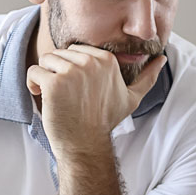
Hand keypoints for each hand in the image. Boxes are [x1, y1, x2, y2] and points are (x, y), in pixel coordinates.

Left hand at [26, 46, 165, 154]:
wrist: (86, 144)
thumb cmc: (105, 120)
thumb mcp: (132, 98)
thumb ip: (147, 77)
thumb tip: (162, 59)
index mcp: (106, 60)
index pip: (75, 50)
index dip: (71, 69)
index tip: (77, 90)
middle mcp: (90, 62)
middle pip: (59, 53)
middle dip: (57, 72)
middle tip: (66, 96)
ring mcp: (72, 72)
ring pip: (45, 60)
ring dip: (44, 77)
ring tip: (54, 97)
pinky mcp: (55, 83)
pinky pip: (34, 72)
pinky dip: (33, 84)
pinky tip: (43, 97)